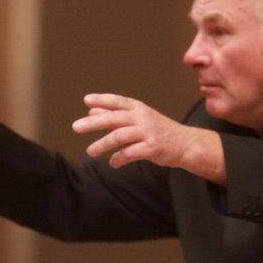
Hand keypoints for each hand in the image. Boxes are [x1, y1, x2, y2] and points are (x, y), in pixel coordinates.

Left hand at [72, 93, 194, 168]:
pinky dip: (119, 158)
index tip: (86, 100)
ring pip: (120, 136)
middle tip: (76, 127)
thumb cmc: (159, 131)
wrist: (186, 144)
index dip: (102, 100)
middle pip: (114, 118)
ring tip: (90, 151)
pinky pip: (130, 153)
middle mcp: (143, 118)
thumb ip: (116, 116)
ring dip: (102, 144)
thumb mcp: (140, 119)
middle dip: (93, 123)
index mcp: (140, 109)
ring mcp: (148, 133)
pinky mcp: (152, 148)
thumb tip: (91, 111)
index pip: (118, 102)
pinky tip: (112, 163)